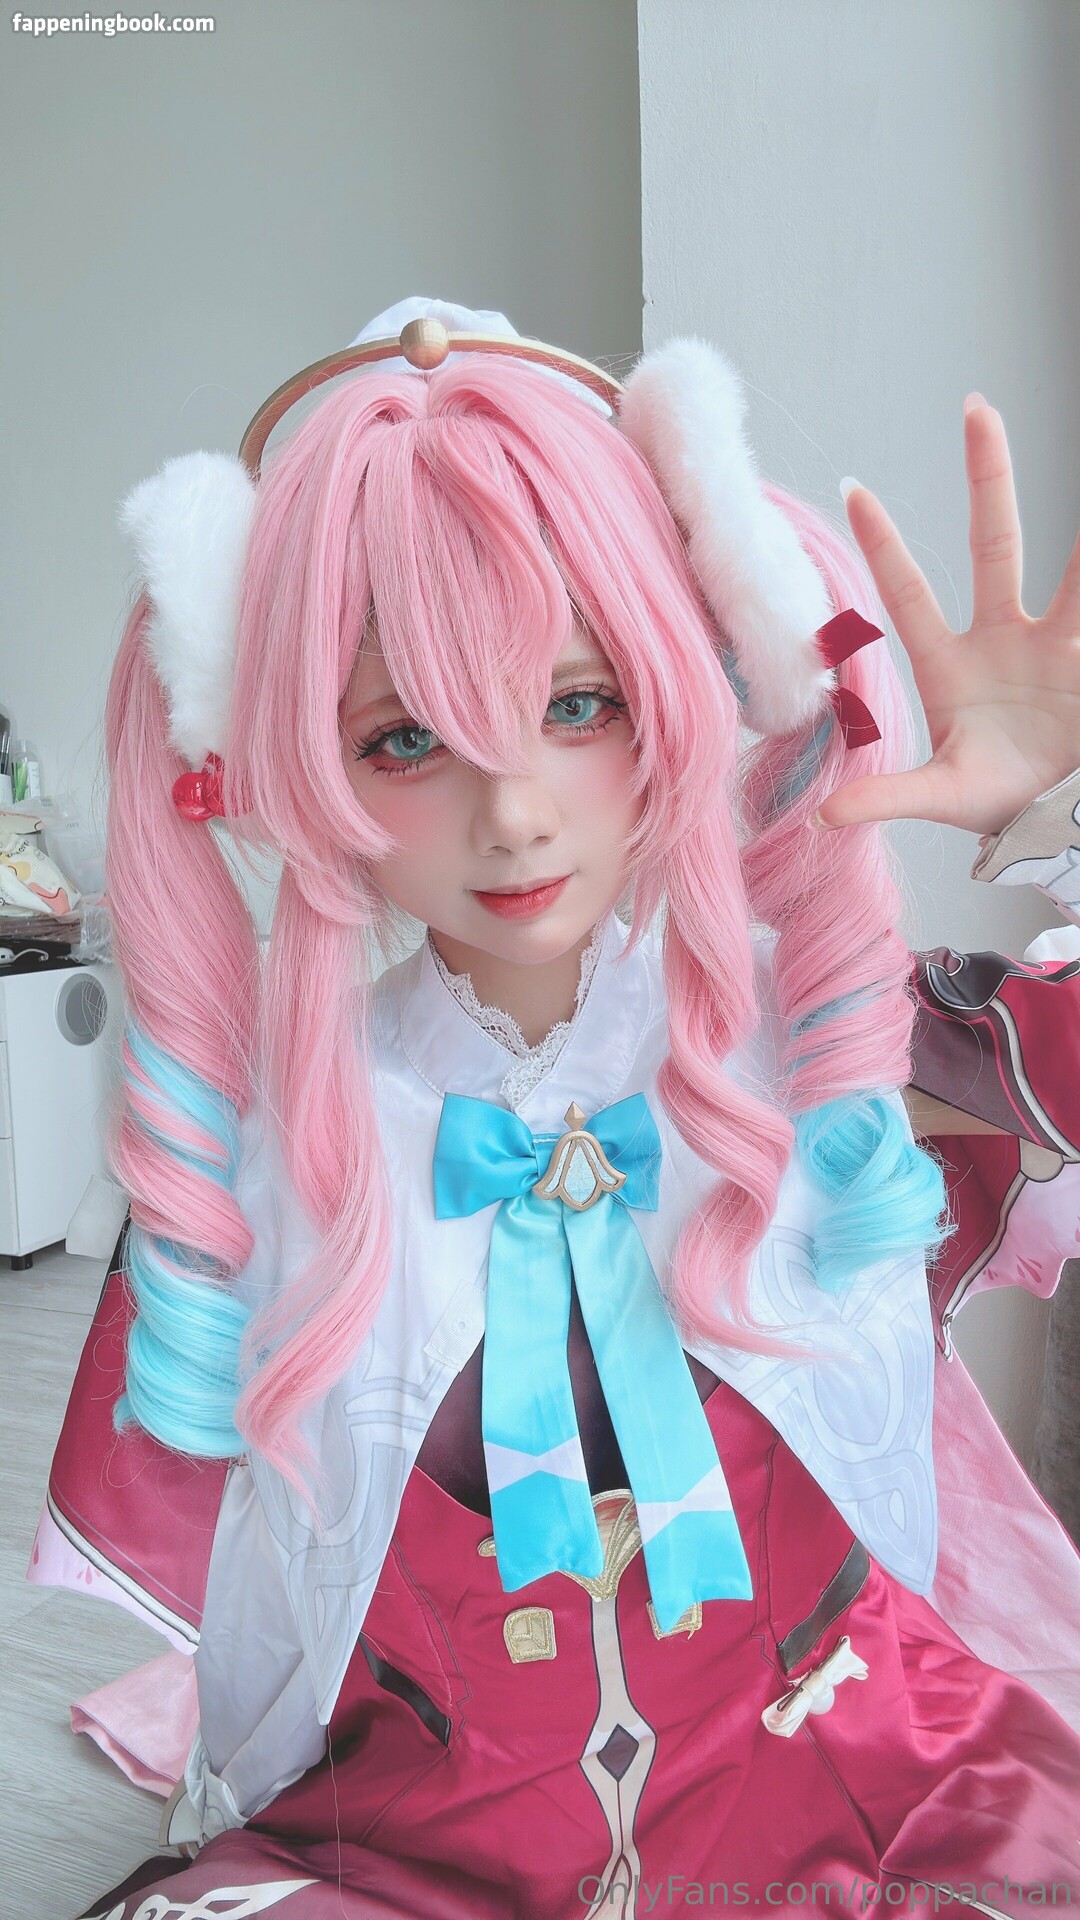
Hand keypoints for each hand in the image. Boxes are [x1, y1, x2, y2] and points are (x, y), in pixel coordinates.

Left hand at [815, 394, 1079, 838]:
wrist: (1062, 822)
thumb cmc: (999, 805)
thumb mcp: (942, 797)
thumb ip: (887, 797)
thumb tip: (822, 820)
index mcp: (951, 666)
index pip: (908, 592)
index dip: (882, 544)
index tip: (853, 488)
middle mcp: (1004, 637)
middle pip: (994, 540)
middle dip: (987, 475)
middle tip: (977, 406)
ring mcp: (1055, 642)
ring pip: (1071, 568)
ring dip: (1076, 529)